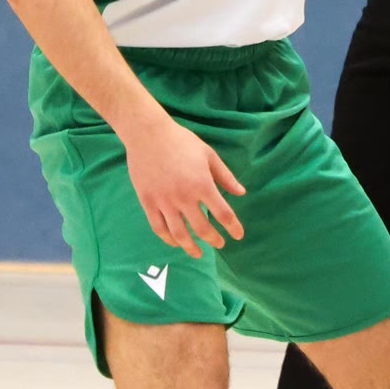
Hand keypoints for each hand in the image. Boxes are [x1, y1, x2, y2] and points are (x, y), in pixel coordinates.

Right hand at [121, 108, 245, 258]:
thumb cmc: (181, 141)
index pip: (223, 214)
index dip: (233, 227)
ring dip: (191, 247)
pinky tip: (176, 242)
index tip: (238, 235)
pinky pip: (159, 227)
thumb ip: (225, 176)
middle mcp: (184, 197)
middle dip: (214, 240)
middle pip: (202, 229)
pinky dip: (168, 239)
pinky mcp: (148, 202)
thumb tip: (241, 193)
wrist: (148, 134)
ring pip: (179, 234)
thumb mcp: (208, 155)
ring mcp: (164, 202)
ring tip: (198, 253)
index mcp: (202, 184)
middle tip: (220, 244)